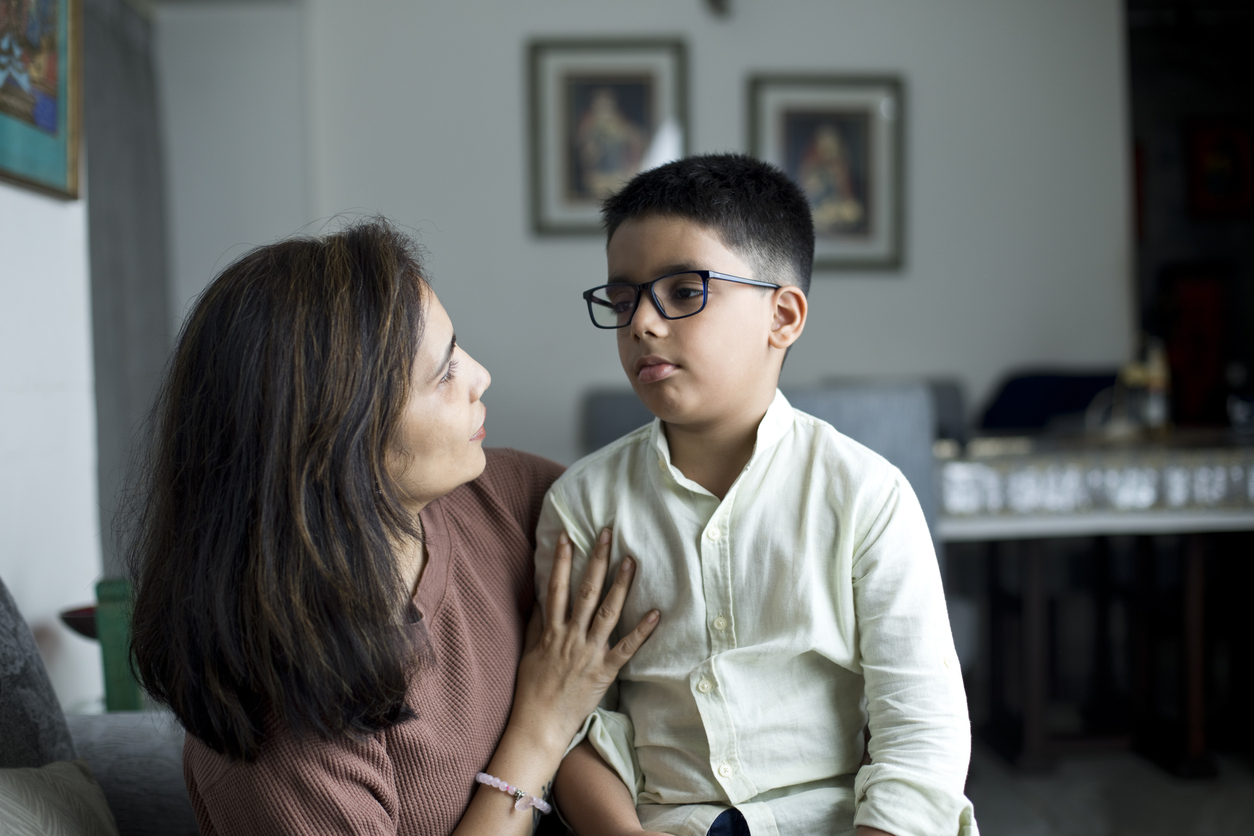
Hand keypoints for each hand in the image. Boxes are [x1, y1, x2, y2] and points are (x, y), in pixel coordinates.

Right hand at [511, 528, 657, 752]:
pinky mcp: (605, 671)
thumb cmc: (532, 689)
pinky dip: (642, 631)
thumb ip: (536, 624)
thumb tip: (540, 599)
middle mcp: (571, 636)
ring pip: (607, 612)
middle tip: (607, 534)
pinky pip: (626, 648)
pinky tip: (656, 613)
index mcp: (551, 631)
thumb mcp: (529, 652)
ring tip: (631, 561)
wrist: (539, 724)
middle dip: (596, 560)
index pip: (557, 588)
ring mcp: (589, 653)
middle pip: (586, 592)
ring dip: (620, 585)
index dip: (562, 561)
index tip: (568, 537)